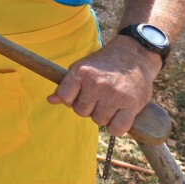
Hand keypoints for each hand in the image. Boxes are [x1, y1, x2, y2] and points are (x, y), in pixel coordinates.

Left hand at [46, 37, 161, 136]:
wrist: (133, 54)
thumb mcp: (81, 68)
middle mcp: (96, 83)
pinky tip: (118, 117)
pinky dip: (116, 128)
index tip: (81, 95)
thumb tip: (50, 100)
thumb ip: (66, 85)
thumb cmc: (104, 64)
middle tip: (99, 98)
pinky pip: (117, 128)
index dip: (71, 100)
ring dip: (104, 116)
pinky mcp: (131, 104)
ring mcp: (114, 94)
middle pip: (81, 112)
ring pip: (99, 121)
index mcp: (80, 73)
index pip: (65, 98)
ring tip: (110, 103)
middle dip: (89, 108)